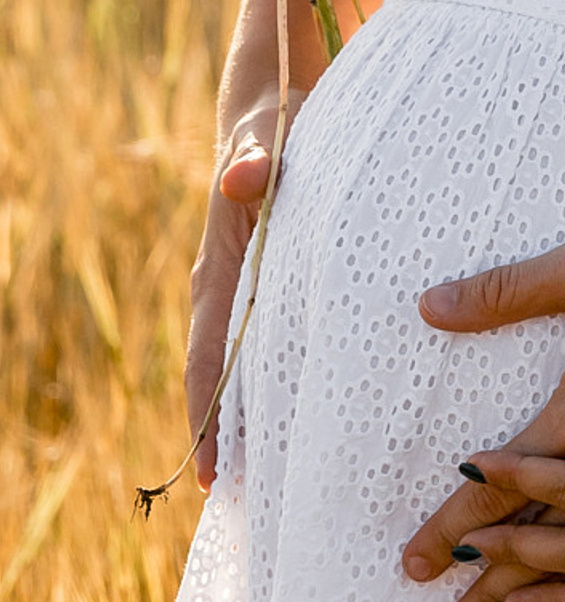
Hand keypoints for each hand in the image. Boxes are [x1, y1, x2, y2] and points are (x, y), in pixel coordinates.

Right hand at [184, 94, 278, 487]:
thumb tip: (246, 181)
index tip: (212, 473)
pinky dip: (290, 369)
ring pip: (256, 358)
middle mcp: (232, 284)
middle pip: (229, 372)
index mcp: (221, 267)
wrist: (275, 105)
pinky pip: (281, 331)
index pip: (211, 353)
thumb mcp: (264, 138)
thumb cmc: (270, 126)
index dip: (209, 414)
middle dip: (235, 432)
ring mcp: (257, 281)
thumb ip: (256, 161)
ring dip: (264, 407)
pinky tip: (317, 399)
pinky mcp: (283, 273)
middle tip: (252, 496)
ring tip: (284, 469)